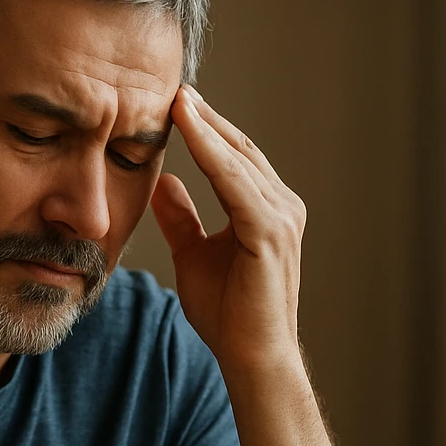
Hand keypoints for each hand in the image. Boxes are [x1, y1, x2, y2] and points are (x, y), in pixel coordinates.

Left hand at [151, 86, 306, 377]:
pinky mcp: (270, 232)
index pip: (234, 158)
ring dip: (207, 127)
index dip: (206, 129)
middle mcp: (283, 207)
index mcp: (266, 210)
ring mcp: (281, 218)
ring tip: (178, 100)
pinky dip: (212, 154)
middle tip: (174, 87)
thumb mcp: (194, 255)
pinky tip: (190, 131)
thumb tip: (163, 183)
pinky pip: (236, 183)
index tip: (175, 101)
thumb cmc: (228, 315)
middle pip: (239, 150)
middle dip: (206, 118)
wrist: (251, 358)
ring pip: (238, 160)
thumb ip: (182, 218)